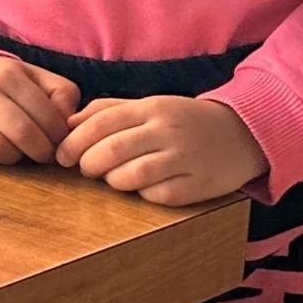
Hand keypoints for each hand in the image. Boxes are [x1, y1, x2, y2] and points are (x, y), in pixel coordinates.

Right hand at [0, 55, 80, 165]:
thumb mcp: (32, 76)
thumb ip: (59, 92)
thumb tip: (70, 122)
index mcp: (10, 75)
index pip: (45, 115)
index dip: (57, 137)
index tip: (59, 144)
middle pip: (22, 133)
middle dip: (39, 152)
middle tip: (42, 155)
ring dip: (11, 157)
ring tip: (14, 151)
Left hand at [55, 95, 267, 206]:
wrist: (241, 133)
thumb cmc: (184, 121)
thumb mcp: (150, 105)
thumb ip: (110, 110)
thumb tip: (69, 123)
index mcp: (153, 107)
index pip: (103, 121)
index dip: (75, 141)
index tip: (61, 155)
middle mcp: (168, 130)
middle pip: (113, 150)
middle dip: (88, 164)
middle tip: (84, 170)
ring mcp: (184, 159)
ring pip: (132, 176)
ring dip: (113, 181)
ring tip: (113, 178)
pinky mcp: (197, 186)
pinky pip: (157, 196)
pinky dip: (142, 194)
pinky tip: (143, 187)